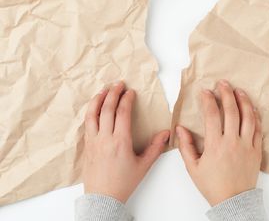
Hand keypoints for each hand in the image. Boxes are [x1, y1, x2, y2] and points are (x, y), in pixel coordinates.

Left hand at [83, 81, 169, 202]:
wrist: (102, 199)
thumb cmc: (123, 183)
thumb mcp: (143, 166)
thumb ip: (155, 148)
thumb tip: (166, 133)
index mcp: (120, 142)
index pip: (122, 113)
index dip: (126, 99)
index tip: (130, 92)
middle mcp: (105, 138)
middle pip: (107, 109)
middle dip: (113, 93)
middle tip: (118, 84)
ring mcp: (93, 141)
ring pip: (92, 114)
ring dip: (98, 99)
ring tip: (103, 90)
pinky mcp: (86, 146)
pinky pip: (86, 124)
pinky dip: (90, 112)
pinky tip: (94, 107)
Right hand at [176, 79, 262, 205]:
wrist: (234, 203)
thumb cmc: (212, 185)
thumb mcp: (193, 168)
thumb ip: (186, 146)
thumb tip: (180, 128)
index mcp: (215, 145)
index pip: (212, 115)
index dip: (208, 100)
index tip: (205, 91)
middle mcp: (232, 142)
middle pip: (231, 111)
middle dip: (226, 93)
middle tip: (223, 83)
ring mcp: (247, 146)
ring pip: (248, 117)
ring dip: (243, 101)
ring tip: (239, 90)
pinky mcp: (257, 151)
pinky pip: (259, 130)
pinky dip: (255, 116)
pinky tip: (252, 108)